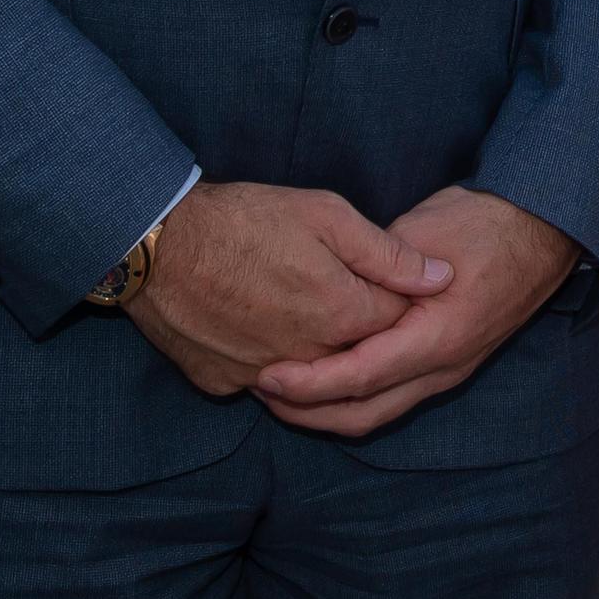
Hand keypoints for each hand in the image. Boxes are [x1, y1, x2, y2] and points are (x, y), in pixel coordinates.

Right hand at [124, 180, 451, 396]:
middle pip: (355, 352)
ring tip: (289, 298)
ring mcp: (261, 376)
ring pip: (308, 371)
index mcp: (340, 314)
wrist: (155, 244)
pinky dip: (266, 356)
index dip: (396, 297)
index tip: (382, 276)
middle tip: (329, 283)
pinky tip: (252, 319)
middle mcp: (308, 357)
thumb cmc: (243, 219)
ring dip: (312, 345)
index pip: (396, 322)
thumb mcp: (325, 215)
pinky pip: (260, 378)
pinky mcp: (222, 383)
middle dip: (356, 324)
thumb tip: (443, 278)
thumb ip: (388, 254)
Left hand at [252, 186, 574, 436]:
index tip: (266, 374)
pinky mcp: (445, 364)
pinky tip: (323, 374)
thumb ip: (375, 271)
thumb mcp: (423, 234)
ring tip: (282, 387)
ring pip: (377, 413)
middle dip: (306, 411)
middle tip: (260, 388)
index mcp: (439, 337)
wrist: (541, 229)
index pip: (360, 377)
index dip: (307, 383)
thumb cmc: (484, 224)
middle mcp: (444, 367)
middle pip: (363, 414)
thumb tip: (329, 295)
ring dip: (326, 409)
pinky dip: (351, 397)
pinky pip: (391, 397)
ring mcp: (448, 371)